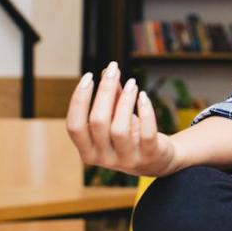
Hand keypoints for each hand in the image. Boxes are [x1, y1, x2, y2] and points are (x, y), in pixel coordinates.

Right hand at [66, 61, 180, 176]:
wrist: (157, 161)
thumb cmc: (130, 135)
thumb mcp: (116, 118)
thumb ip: (111, 98)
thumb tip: (107, 71)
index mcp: (88, 151)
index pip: (74, 126)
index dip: (79, 100)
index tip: (88, 76)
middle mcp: (104, 159)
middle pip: (97, 122)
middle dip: (104, 91)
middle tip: (113, 70)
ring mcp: (127, 160)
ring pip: (120, 129)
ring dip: (125, 101)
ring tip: (132, 83)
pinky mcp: (149, 156)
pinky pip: (146, 133)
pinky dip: (145, 112)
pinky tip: (143, 95)